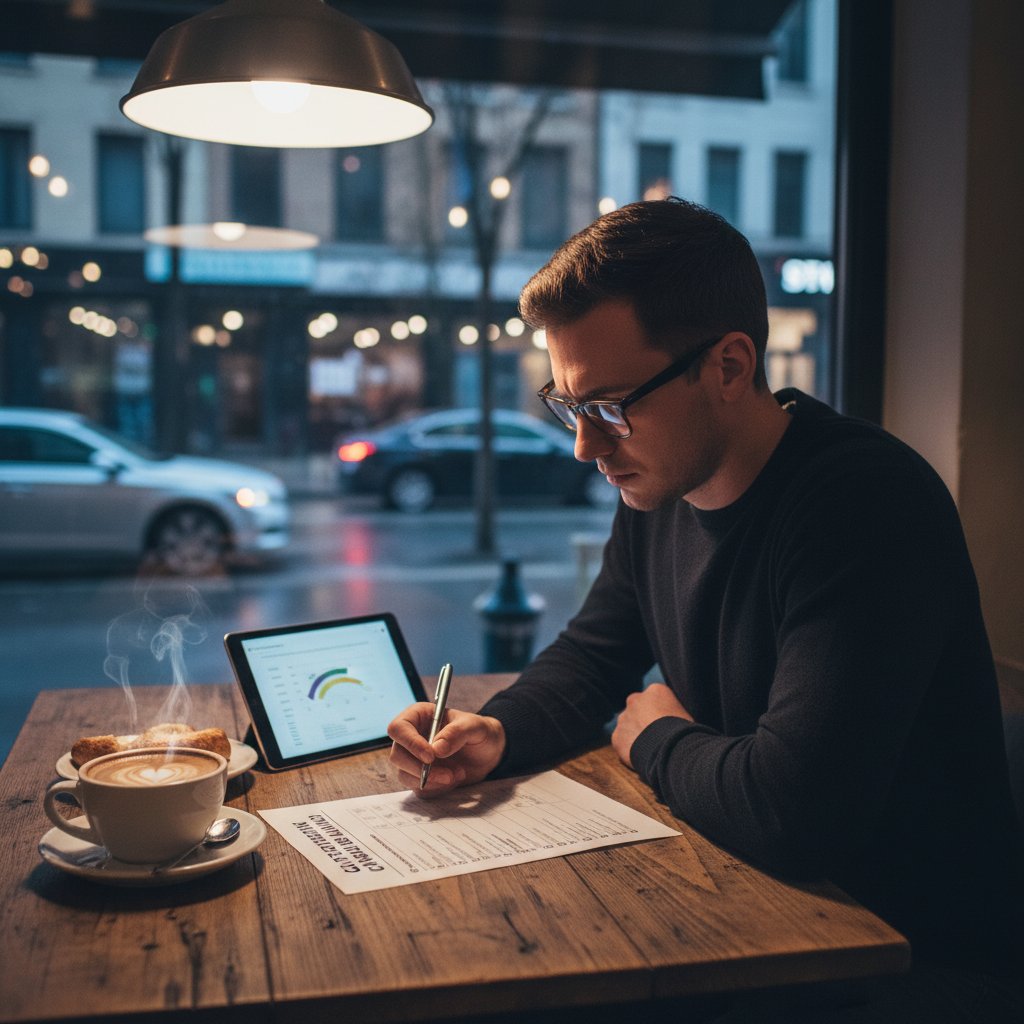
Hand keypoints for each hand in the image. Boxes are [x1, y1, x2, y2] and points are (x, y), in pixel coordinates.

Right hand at [387, 703, 505, 795]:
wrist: (488, 752)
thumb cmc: (479, 732)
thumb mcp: (475, 726)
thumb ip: (457, 733)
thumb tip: (436, 748)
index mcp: (419, 716)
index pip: (398, 728)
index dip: (410, 743)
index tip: (430, 757)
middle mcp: (412, 737)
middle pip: (397, 756)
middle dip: (421, 768)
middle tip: (448, 774)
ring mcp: (414, 759)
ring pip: (405, 775)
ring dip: (432, 780)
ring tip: (459, 774)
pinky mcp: (421, 777)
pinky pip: (419, 788)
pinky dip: (437, 788)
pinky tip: (454, 779)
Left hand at [611, 683, 692, 767]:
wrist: (671, 751)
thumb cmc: (685, 733)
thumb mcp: (685, 715)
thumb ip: (672, 711)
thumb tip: (670, 720)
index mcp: (655, 690)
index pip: (655, 699)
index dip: (661, 713)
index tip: (667, 725)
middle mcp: (635, 699)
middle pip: (638, 708)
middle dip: (643, 720)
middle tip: (655, 736)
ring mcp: (624, 717)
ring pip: (627, 725)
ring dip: (635, 733)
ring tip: (649, 748)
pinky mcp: (616, 736)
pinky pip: (621, 741)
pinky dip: (628, 748)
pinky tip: (641, 756)